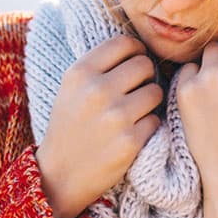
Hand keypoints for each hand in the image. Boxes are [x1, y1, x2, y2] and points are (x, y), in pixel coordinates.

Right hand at [35, 35, 162, 217]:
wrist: (61, 174)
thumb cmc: (70, 124)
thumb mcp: (72, 87)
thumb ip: (100, 64)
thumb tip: (139, 47)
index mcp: (80, 72)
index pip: (124, 43)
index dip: (136, 50)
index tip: (136, 61)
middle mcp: (97, 91)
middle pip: (144, 65)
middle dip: (146, 76)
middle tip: (138, 89)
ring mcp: (115, 117)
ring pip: (156, 91)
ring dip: (150, 100)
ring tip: (135, 111)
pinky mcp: (130, 141)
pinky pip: (156, 119)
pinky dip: (149, 125)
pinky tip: (133, 131)